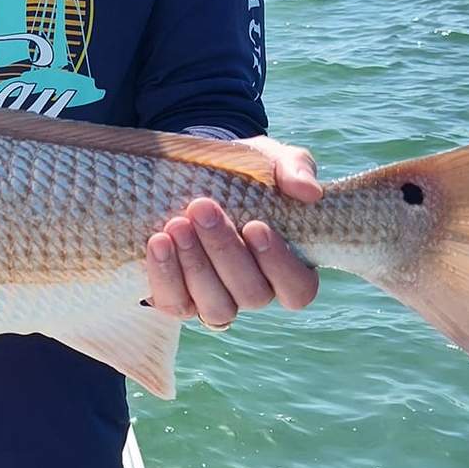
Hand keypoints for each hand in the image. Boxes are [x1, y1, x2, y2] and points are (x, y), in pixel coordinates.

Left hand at [144, 137, 320, 328]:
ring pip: (216, 307)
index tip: (255, 226)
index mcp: (289, 267)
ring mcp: (218, 300)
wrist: (197, 171)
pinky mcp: (181, 300)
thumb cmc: (246, 172)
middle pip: (252, 294)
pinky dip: (166, 275)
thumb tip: (309, 191)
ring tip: (178, 224)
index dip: (279, 264)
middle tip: (203, 209)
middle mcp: (255, 291)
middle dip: (225, 251)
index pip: (297, 289)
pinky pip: (175, 304)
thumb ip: (295, 170)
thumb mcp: (272, 160)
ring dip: (196, 266)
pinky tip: (159, 242)